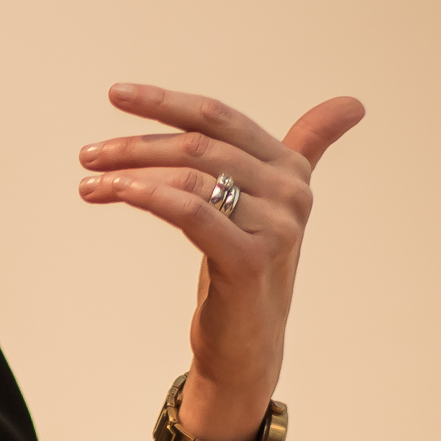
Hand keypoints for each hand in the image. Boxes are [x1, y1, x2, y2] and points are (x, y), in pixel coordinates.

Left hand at [79, 82, 363, 440]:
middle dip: (135, 146)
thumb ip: (302, 150)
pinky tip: (115, 193)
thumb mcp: (265, 204)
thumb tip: (352, 105)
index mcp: (289, 169)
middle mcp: (289, 192)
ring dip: (130, 174)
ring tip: (88, 182)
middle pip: (199, 146)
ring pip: (190, 178)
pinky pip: (192, 212)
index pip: (220, 117)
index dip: (166, 101)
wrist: (247, 345)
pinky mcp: (250, 260)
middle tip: (88, 155)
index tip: (116, 94)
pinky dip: (149, 196)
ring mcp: (275, 227)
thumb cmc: (246, 269)